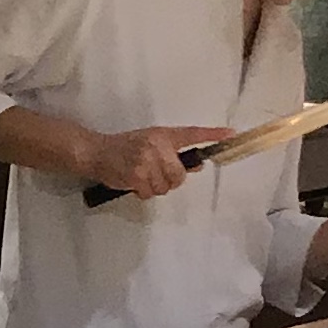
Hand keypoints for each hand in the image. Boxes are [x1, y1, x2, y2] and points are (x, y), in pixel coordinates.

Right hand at [84, 123, 232, 199]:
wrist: (97, 152)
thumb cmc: (126, 147)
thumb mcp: (152, 143)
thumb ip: (175, 154)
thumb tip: (198, 166)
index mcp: (164, 135)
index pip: (192, 134)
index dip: (212, 135)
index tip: (231, 134)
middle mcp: (157, 146)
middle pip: (179, 175)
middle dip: (170, 180)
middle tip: (156, 174)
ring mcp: (147, 161)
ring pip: (165, 187)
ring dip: (155, 187)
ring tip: (142, 176)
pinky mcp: (136, 176)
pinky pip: (150, 193)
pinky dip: (143, 192)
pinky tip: (134, 182)